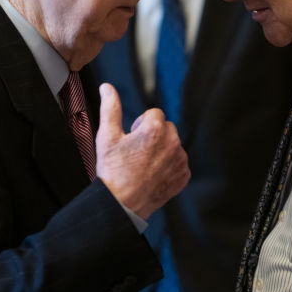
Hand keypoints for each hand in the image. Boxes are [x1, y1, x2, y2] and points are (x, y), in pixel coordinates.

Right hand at [95, 83, 189, 219]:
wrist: (121, 204)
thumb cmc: (112, 171)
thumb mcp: (107, 136)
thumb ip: (110, 107)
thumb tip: (107, 88)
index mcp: (155, 129)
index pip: (154, 114)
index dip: (141, 125)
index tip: (133, 138)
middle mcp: (172, 143)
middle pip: (167, 127)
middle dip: (154, 135)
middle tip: (137, 151)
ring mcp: (180, 161)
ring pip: (174, 145)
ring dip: (162, 150)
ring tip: (144, 164)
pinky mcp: (184, 176)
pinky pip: (179, 163)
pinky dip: (169, 166)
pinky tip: (153, 174)